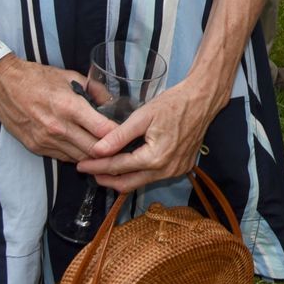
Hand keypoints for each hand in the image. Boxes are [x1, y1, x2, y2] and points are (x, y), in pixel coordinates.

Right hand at [0, 57, 115, 162]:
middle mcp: (59, 127)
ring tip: (106, 152)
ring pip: (79, 158)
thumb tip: (111, 102)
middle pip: (93, 150)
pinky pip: (63, 157)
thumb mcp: (70, 76)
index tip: (128, 134)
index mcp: (70, 107)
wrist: (3, 86)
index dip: (119, 135)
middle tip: (122, 148)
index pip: (103, 130)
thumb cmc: (38, 78)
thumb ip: (94, 90)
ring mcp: (46, 140)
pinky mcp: (36, 147)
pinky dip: (76, 155)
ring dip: (93, 156)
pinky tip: (83, 148)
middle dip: (110, 151)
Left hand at [77, 72, 228, 193]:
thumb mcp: (142, 116)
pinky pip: (153, 177)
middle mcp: (166, 170)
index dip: (97, 166)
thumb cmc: (173, 104)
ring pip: (140, 182)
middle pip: (127, 183)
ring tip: (104, 168)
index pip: (118, 166)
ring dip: (121, 177)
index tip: (81, 165)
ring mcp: (175, 171)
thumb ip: (119, 136)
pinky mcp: (181, 168)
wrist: (202, 100)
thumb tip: (97, 150)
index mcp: (155, 158)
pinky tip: (128, 164)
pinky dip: (138, 173)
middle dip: (105, 178)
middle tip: (89, 170)